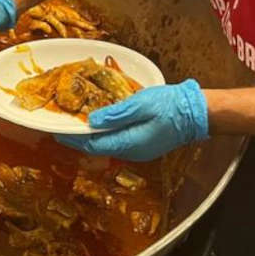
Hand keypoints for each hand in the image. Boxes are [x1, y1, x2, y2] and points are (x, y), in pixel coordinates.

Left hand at [55, 80, 209, 161]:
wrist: (197, 113)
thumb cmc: (170, 106)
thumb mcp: (140, 104)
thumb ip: (115, 114)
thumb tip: (92, 122)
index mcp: (129, 143)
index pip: (93, 145)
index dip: (74, 139)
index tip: (57, 132)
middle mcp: (132, 151)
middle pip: (98, 147)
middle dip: (80, 138)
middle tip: (63, 127)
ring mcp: (139, 150)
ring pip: (108, 145)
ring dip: (92, 136)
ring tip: (77, 124)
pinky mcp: (144, 144)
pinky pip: (118, 141)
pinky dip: (105, 134)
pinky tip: (100, 124)